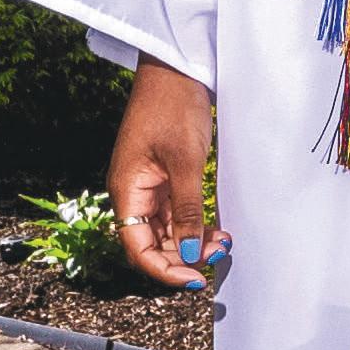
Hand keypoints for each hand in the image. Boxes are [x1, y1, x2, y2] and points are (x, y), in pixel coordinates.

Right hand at [109, 58, 219, 291]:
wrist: (176, 69)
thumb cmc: (174, 107)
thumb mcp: (185, 161)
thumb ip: (186, 210)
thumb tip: (188, 254)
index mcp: (126, 190)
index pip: (137, 248)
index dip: (163, 269)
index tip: (195, 280)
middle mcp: (133, 193)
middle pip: (152, 243)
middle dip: (184, 256)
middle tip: (219, 255)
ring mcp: (148, 186)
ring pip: (167, 231)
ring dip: (193, 242)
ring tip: (223, 241)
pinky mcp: (164, 178)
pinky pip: (176, 213)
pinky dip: (195, 224)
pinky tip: (217, 228)